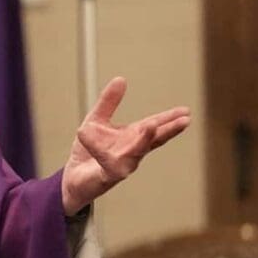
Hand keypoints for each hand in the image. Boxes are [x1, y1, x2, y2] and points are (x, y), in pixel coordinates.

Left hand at [61, 77, 188, 214]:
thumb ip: (108, 102)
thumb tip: (121, 79)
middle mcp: (132, 152)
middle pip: (153, 140)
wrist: (72, 178)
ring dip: (144, 140)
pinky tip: (100, 142)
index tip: (185, 112)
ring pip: (136, 153)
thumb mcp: (97, 120)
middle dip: (168, 130)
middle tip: (185, 121)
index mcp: (132, 138)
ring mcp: (122, 165)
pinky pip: (109, 163)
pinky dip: (104, 152)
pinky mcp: (107, 176)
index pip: (154, 127)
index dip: (169, 119)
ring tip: (151, 125)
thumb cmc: (89, 151)